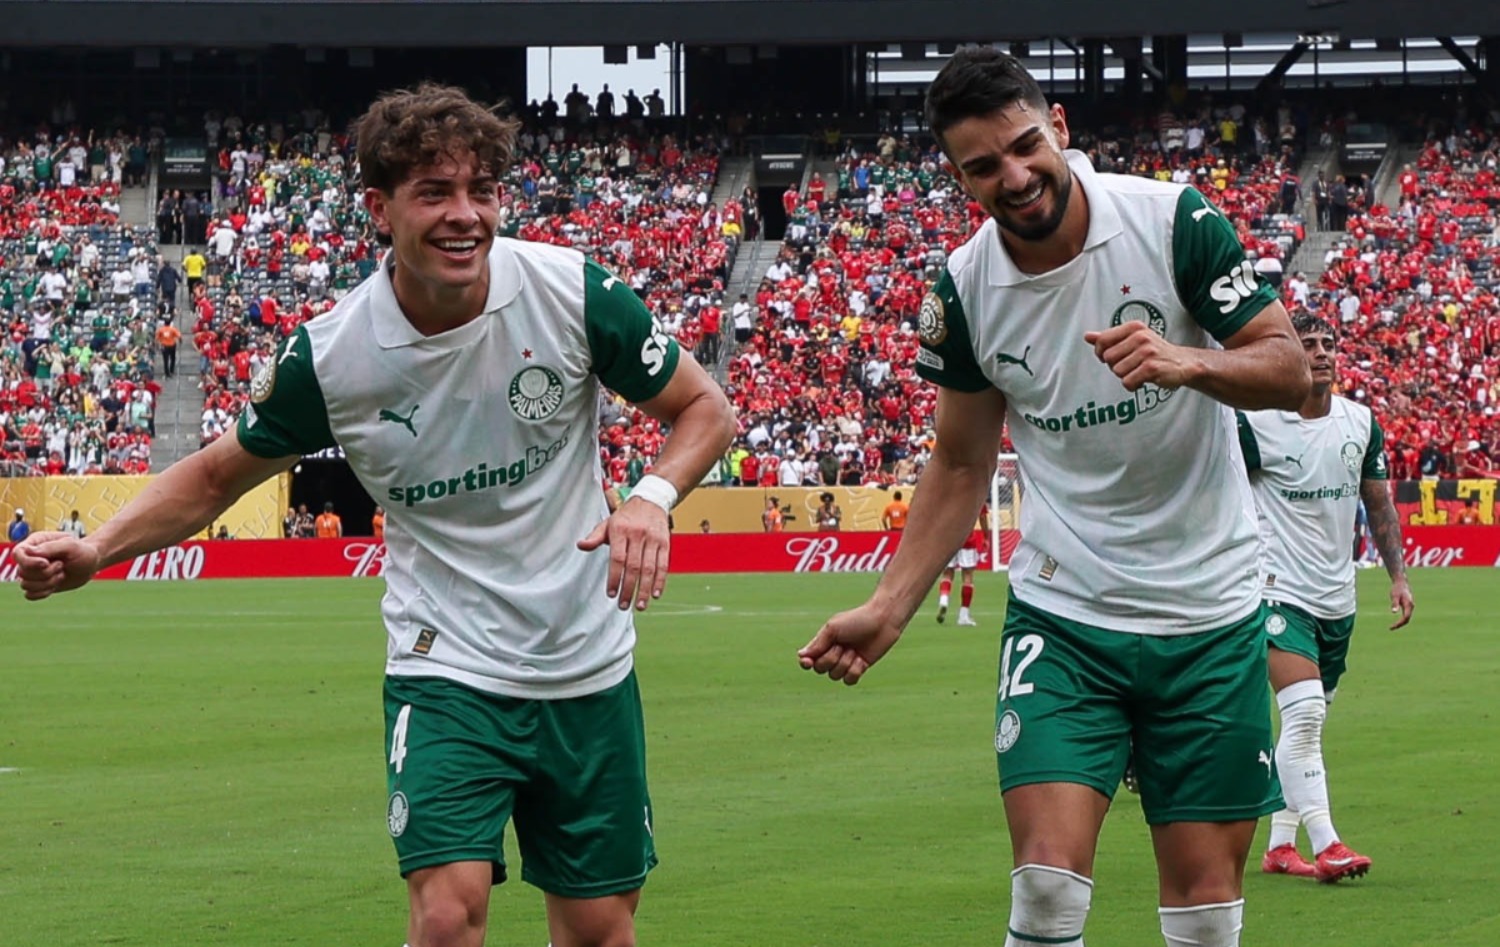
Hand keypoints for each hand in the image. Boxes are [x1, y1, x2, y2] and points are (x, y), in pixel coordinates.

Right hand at [12, 532, 102, 600]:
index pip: (17, 554)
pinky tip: (56, 585)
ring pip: (26, 585)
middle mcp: (30, 558)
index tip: (46, 563)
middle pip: (22, 572)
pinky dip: (43, 593)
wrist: (91, 564)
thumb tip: (29, 551)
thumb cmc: (82, 551)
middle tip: (61, 565)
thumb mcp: (71, 545)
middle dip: (45, 572)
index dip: (29, 562)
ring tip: (61, 573)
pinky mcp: (38, 585)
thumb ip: (50, 547)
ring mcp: (33, 573)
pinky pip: (30, 595)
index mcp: (35, 544)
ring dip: (47, 582)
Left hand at [577, 498, 670, 611]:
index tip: (611, 594)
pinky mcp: (665, 543)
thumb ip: (595, 537)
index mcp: (620, 530)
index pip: (617, 558)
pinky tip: (656, 594)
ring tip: (640, 605)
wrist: (651, 500)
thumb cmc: (626, 517)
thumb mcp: (608, 523)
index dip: (614, 578)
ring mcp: (653, 539)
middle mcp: (637, 534)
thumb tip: (580, 545)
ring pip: (649, 568)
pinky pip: (663, 565)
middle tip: (623, 605)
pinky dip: (660, 581)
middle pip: (633, 567)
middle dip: (628, 589)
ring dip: (645, 590)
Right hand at [798, 602, 903, 685]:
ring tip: (855, 650)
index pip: (808, 659)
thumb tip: (801, 655)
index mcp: (823, 643)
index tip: (807, 662)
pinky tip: (862, 659)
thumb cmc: (857, 620)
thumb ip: (818, 643)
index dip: (806, 663)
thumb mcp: (833, 628)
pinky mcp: (859, 669)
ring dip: (846, 663)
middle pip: (821, 669)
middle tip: (842, 646)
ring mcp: (845, 662)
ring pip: (835, 676)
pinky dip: (855, 670)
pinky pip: (849, 680)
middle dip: (831, 659)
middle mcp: (832, 654)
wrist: (882, 621)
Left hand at [1083, 320, 1199, 391]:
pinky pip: (1128, 382)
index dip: (1101, 353)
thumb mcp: (1132, 339)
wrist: (1183, 363)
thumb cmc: (1154, 352)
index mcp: (1133, 328)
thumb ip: (1109, 338)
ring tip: (1139, 371)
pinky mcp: (1152, 368)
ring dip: (1126, 376)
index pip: (1102, 340)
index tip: (1110, 358)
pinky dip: (1133, 385)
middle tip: (1131, 365)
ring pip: (1118, 371)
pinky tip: (1143, 380)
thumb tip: (1087, 336)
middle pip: (1108, 358)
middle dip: (1116, 366)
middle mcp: (1140, 337)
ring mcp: (1147, 352)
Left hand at [1389, 577, 1413, 629]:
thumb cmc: (1397, 589)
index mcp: (1408, 605)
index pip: (1406, 617)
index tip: (1392, 627)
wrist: (1401, 583)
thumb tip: (1394, 612)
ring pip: (1407, 618)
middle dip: (1400, 624)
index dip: (1399, 623)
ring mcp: (1410, 607)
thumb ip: (1394, 604)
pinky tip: (1396, 621)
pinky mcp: (1408, 606)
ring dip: (1401, 623)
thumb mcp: (1394, 596)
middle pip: (1407, 619)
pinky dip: (1402, 619)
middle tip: (1391, 628)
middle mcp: (1411, 607)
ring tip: (1393, 626)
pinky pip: (1406, 615)